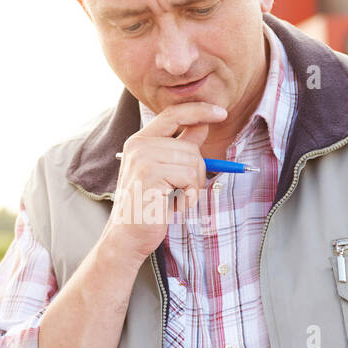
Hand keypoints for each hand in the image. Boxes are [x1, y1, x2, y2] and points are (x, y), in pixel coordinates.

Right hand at [107, 101, 225, 260]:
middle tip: (182, 192)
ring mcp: (143, 159)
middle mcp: (139, 146)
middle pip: (190, 146)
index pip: (173, 114)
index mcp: (140, 141)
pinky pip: (189, 178)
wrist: (127, 237)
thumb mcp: (164, 172)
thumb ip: (180, 147)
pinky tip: (173, 205)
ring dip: (193, 187)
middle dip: (197, 172)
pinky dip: (189, 196)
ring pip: (193, 162)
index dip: (199, 111)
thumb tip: (202, 125)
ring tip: (175, 199)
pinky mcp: (150, 175)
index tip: (221, 112)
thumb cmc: (147, 207)